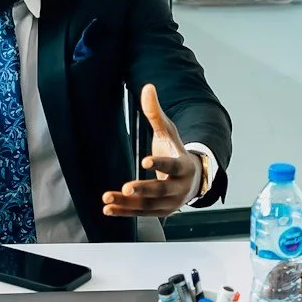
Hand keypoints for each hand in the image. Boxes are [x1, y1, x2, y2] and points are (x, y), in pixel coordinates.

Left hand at [101, 85, 201, 217]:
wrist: (193, 179)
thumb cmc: (176, 151)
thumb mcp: (168, 132)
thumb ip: (156, 113)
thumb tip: (148, 87)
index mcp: (184, 167)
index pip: (173, 166)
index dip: (160, 165)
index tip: (145, 161)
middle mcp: (180, 188)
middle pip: (161, 191)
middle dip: (143, 189)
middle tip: (126, 187)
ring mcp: (171, 203)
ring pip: (148, 206)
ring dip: (127, 203)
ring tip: (107, 198)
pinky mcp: (160, 212)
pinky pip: (140, 214)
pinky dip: (124, 212)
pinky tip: (108, 209)